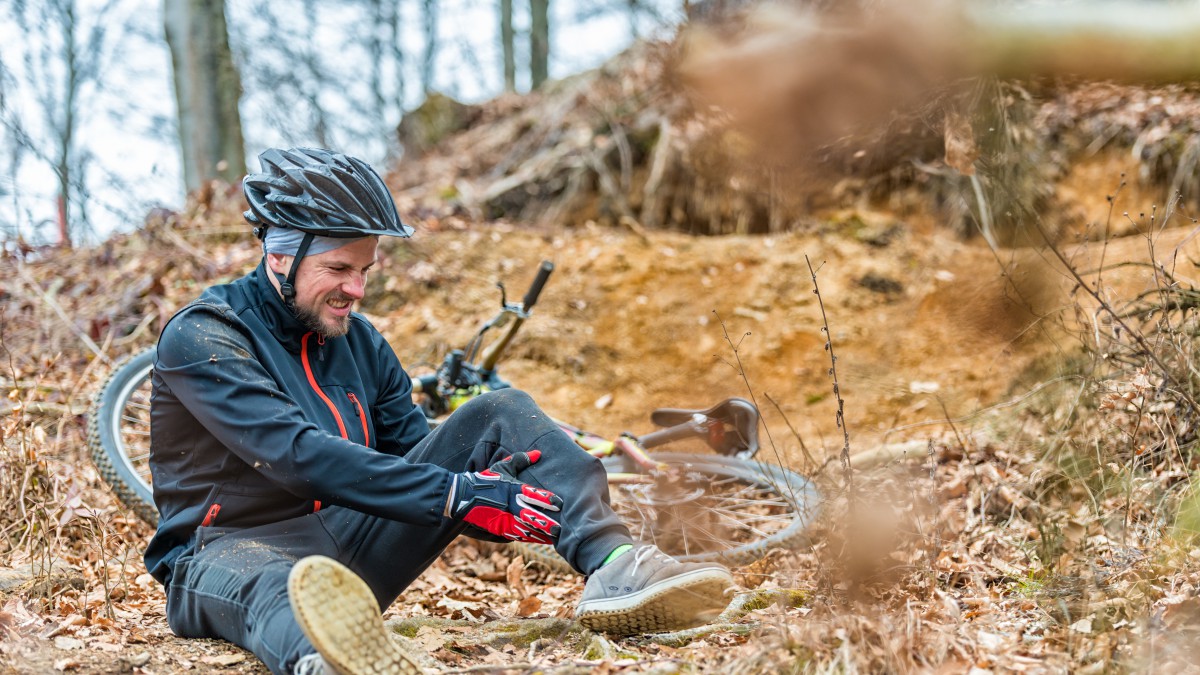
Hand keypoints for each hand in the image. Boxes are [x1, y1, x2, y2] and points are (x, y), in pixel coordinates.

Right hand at [445, 450, 562, 544]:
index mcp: (513, 489)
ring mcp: (504, 519)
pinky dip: (530, 538)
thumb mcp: (503, 466)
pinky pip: (518, 535)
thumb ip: (521, 460)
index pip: (533, 495)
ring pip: (526, 530)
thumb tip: (538, 453)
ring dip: (541, 534)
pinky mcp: (499, 528)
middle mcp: (510, 505)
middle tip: (559, 529)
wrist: (463, 496)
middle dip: (546, 523)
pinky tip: (541, 540)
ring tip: (555, 538)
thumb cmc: (486, 479)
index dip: (547, 499)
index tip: (559, 503)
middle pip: (531, 516)